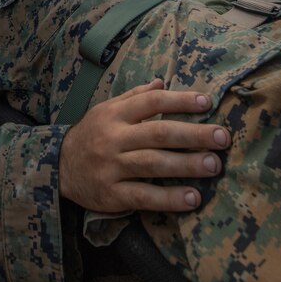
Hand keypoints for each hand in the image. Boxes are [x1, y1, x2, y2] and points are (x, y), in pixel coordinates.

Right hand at [59, 79, 229, 212]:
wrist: (57, 166)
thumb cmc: (91, 134)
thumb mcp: (106, 109)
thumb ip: (134, 97)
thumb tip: (162, 82)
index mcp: (115, 114)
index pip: (151, 102)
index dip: (180, 101)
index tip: (207, 103)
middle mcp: (114, 138)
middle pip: (158, 133)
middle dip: (193, 135)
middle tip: (223, 138)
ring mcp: (112, 167)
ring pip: (153, 164)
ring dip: (187, 165)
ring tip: (214, 165)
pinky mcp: (111, 194)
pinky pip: (143, 196)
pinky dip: (169, 198)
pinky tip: (192, 199)